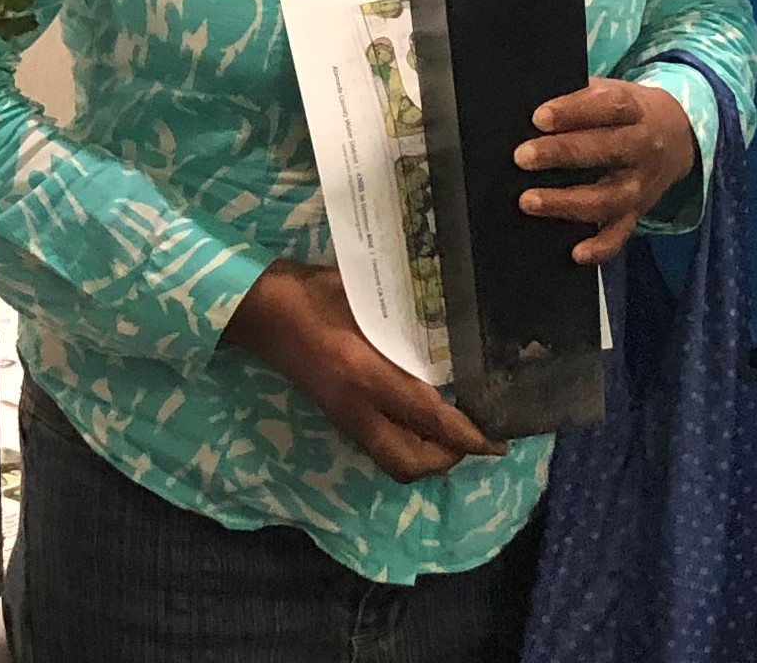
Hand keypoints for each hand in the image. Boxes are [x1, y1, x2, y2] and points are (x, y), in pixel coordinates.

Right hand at [222, 259, 504, 482]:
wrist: (259, 310)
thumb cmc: (311, 293)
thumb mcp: (364, 298)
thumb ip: (405, 321)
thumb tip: (449, 334)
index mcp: (366, 376)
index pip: (428, 419)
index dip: (467, 436)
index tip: (497, 442)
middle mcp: (357, 409)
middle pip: (409, 463)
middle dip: (447, 459)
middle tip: (474, 436)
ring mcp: (344, 417)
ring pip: (393, 462)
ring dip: (427, 457)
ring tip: (452, 431)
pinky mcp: (337, 416)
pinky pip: (380, 448)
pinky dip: (408, 445)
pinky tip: (421, 419)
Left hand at [516, 80, 695, 266]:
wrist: (678, 134)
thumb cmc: (626, 112)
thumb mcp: (610, 90)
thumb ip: (577, 96)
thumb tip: (526, 106)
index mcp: (634, 110)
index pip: (608, 107)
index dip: (573, 111)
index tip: (539, 117)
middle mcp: (641, 147)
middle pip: (605, 150)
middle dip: (562, 153)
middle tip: (522, 157)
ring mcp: (640, 184)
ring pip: (607, 198)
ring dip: (567, 202)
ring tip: (529, 200)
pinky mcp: (637, 212)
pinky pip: (620, 234)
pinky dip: (600, 247)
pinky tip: (575, 252)